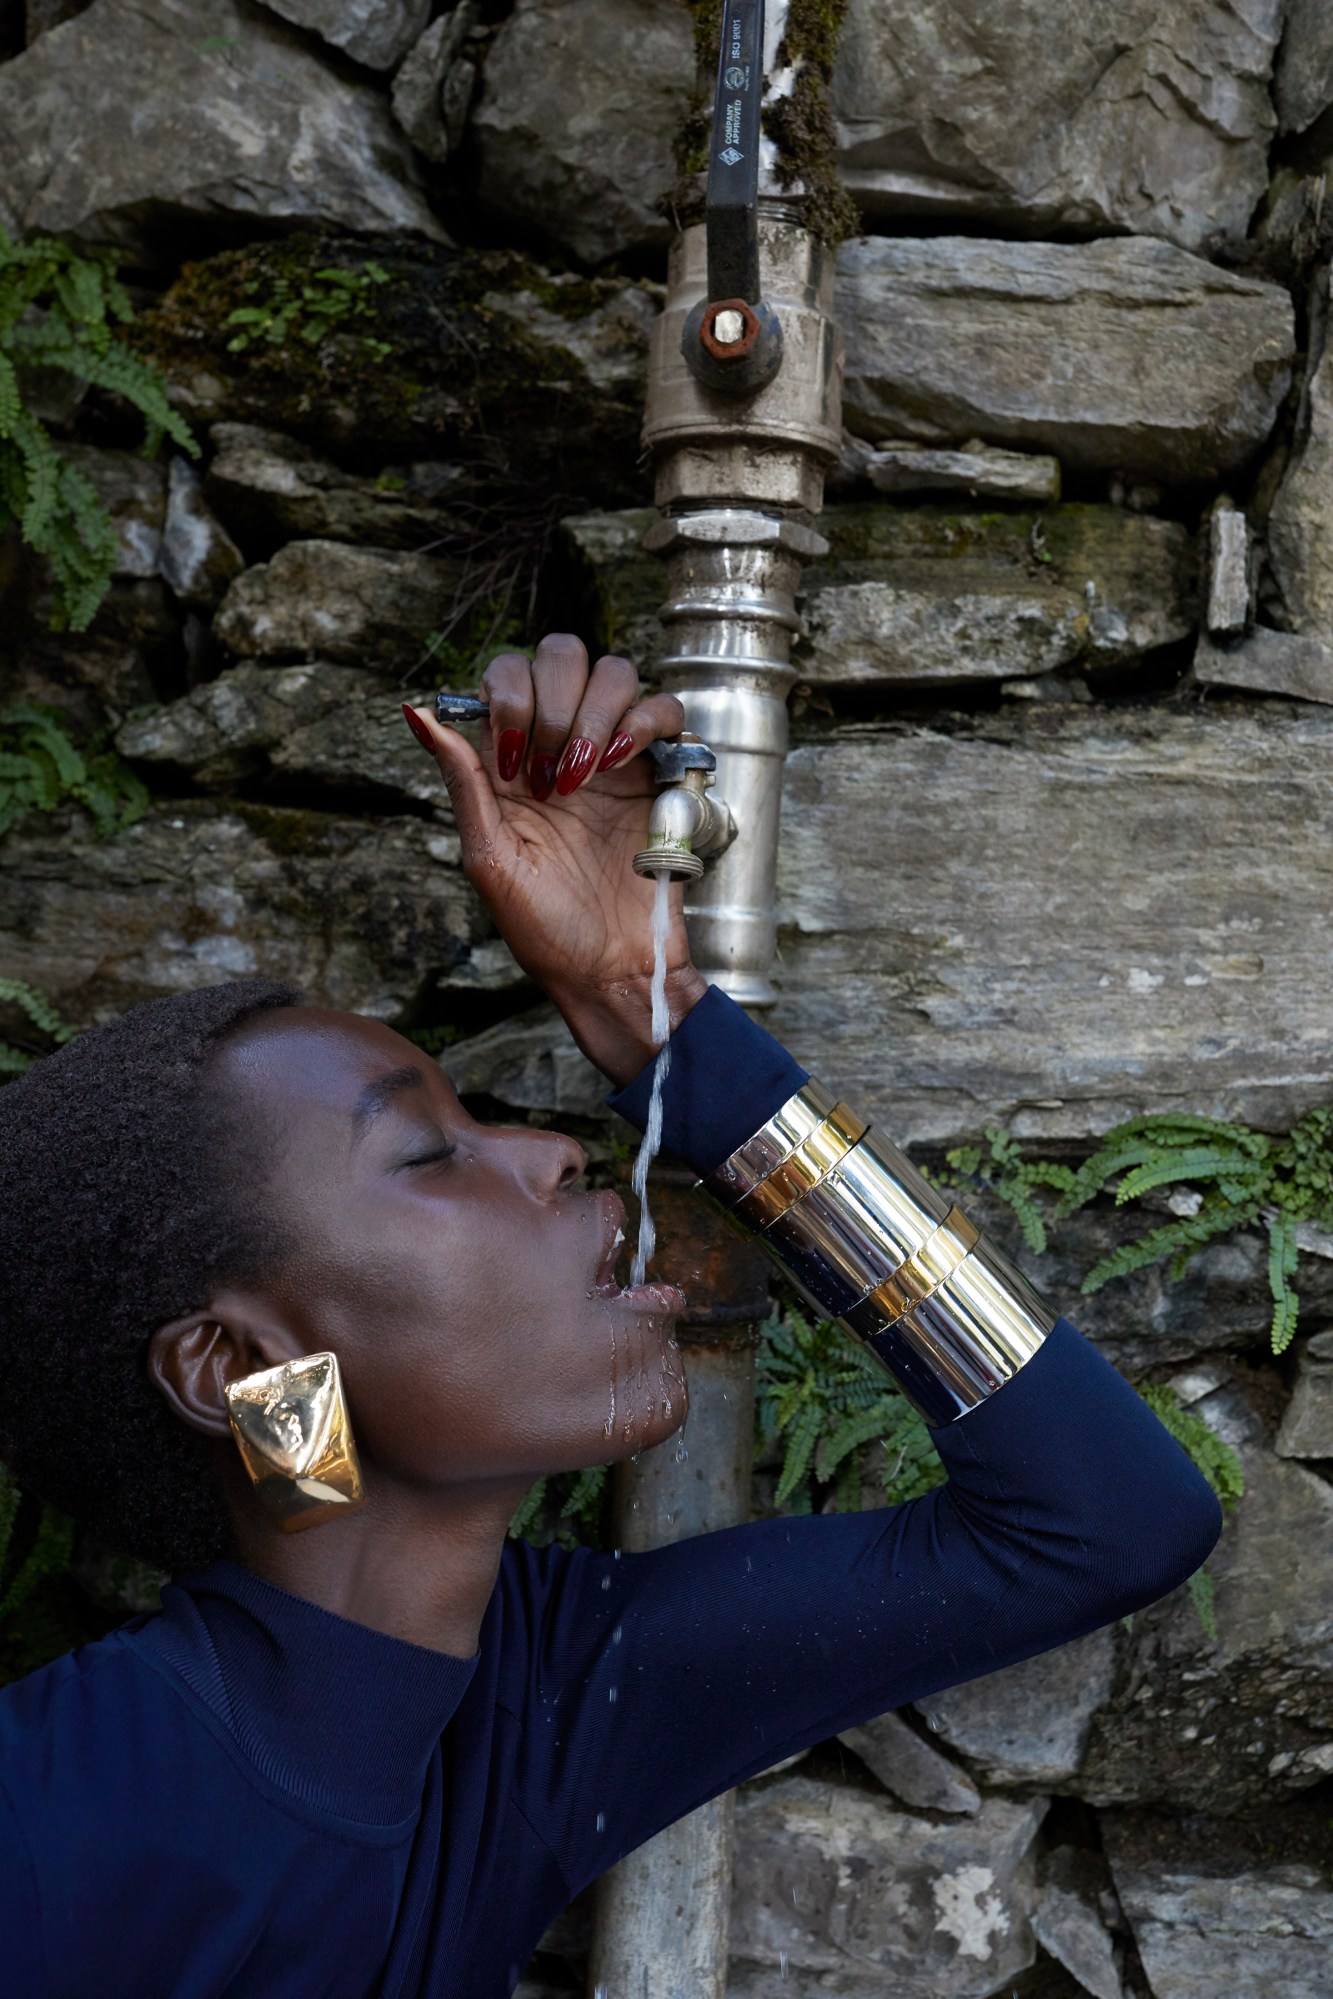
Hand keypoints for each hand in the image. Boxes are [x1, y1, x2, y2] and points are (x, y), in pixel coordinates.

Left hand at [406, 633, 707, 1084]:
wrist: (610, 968)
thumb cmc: (542, 928)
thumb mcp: (488, 858)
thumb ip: (462, 781)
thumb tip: (416, 711)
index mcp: (511, 761)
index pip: (507, 676)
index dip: (509, 698)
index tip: (514, 762)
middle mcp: (562, 744)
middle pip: (562, 655)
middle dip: (553, 699)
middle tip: (552, 770)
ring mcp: (614, 753)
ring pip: (613, 672)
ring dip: (594, 713)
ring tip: (586, 778)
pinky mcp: (660, 771)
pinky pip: (664, 708)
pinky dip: (643, 720)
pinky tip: (622, 763)